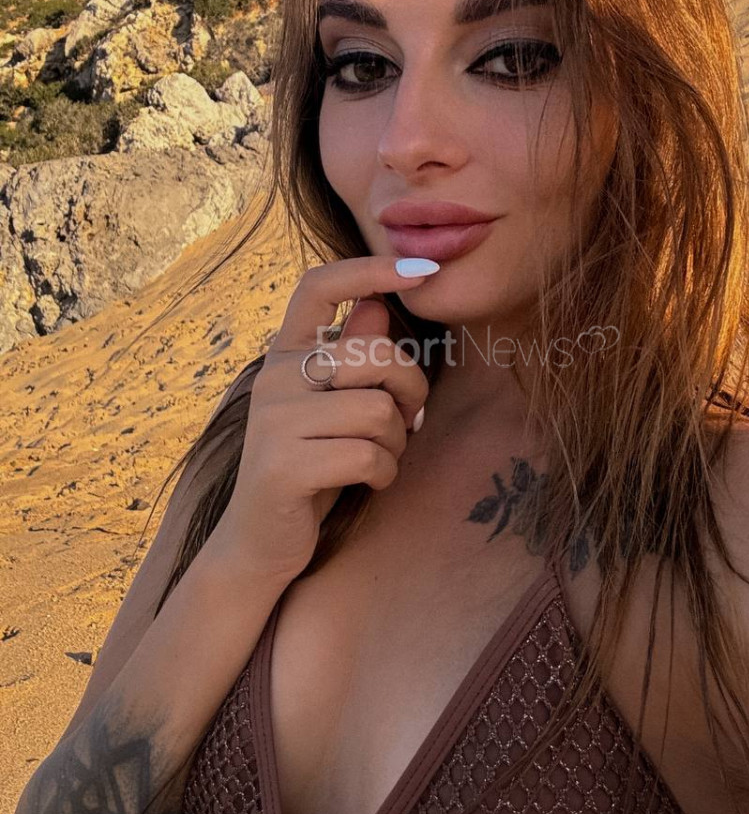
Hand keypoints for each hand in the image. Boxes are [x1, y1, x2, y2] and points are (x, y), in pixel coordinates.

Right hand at [210, 255, 434, 581]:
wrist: (261, 544)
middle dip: (410, 391)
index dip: (371, 269)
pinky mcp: (283, 466)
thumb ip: (352, 358)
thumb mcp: (335, 408)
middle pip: (375, 355)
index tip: (422, 272)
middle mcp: (274, 378)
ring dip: (396, 443)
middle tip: (406, 421)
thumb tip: (378, 305)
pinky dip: (384, 474)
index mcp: (286, 355)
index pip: (319, 286)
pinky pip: (368, 455)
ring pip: (378, 411)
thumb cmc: (312, 467)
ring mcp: (273, 421)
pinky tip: (367, 483)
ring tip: (377, 459)